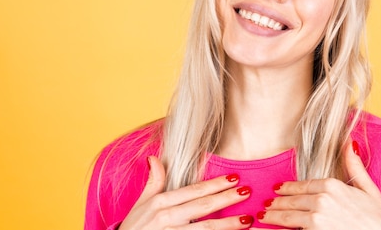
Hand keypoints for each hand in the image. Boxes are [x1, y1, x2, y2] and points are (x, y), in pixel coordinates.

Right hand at [118, 156, 254, 229]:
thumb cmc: (133, 229)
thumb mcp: (141, 204)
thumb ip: (153, 182)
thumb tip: (155, 157)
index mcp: (160, 203)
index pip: (192, 191)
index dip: (214, 185)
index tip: (234, 178)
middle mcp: (165, 219)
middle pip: (202, 208)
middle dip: (226, 199)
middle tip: (247, 192)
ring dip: (227, 225)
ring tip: (247, 221)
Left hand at [253, 141, 380, 229]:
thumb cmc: (380, 221)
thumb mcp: (369, 190)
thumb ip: (354, 166)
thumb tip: (349, 141)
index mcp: (333, 186)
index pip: (303, 185)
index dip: (288, 188)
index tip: (278, 190)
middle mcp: (322, 201)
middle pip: (293, 201)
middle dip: (278, 204)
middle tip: (266, 207)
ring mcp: (317, 220)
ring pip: (289, 216)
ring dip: (274, 217)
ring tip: (265, 218)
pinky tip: (268, 229)